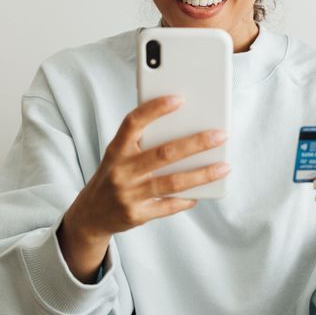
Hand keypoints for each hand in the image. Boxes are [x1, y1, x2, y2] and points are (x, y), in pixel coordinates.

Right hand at [63, 95, 230, 244]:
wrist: (91, 214)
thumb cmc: (114, 176)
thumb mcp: (118, 156)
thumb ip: (142, 143)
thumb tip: (184, 130)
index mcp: (116, 150)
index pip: (133, 123)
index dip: (154, 109)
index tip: (179, 99)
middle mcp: (121, 171)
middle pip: (163, 153)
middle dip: (196, 143)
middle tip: (220, 135)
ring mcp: (128, 195)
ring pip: (172, 182)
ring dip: (202, 174)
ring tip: (224, 166)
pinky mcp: (137, 215)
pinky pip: (169, 206)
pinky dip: (187, 199)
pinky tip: (202, 193)